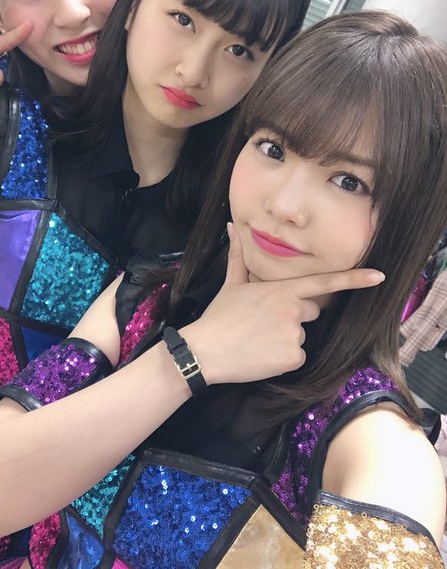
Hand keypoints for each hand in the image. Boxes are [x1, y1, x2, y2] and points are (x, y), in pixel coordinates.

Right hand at [183, 223, 384, 384]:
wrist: (206, 350)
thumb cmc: (219, 316)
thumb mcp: (231, 283)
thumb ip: (239, 254)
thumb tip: (233, 226)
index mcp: (282, 289)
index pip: (324, 283)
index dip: (354, 279)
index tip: (379, 276)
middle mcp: (293, 309)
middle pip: (311, 312)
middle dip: (294, 316)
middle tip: (264, 323)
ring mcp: (294, 333)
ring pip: (302, 335)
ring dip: (286, 338)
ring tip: (259, 339)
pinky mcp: (293, 357)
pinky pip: (297, 356)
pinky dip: (283, 358)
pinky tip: (262, 355)